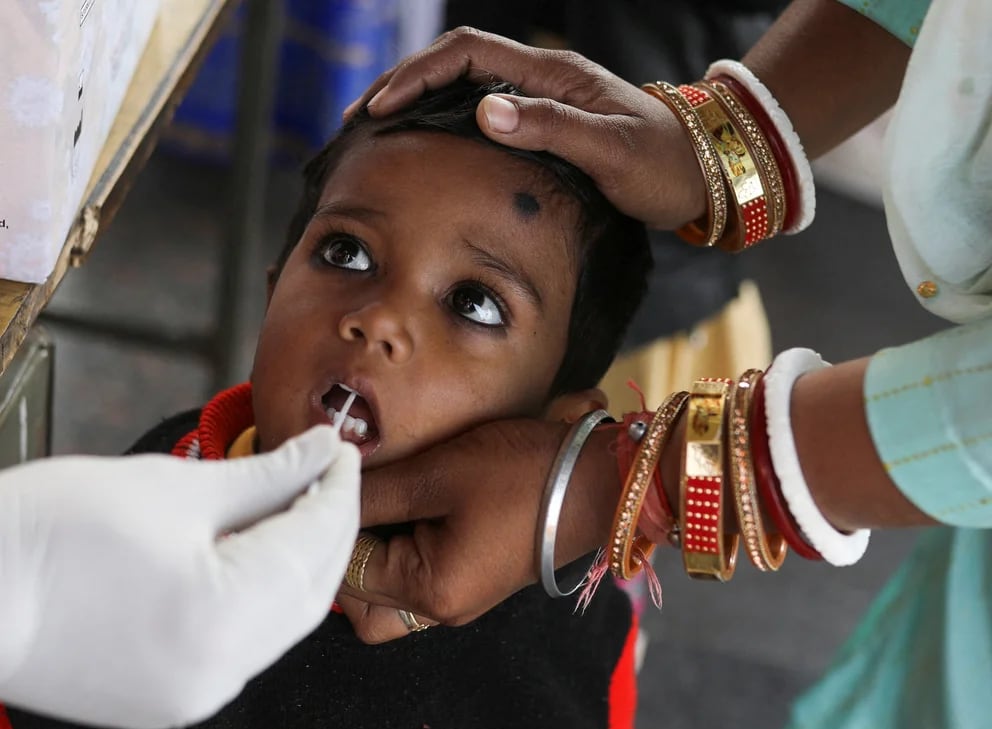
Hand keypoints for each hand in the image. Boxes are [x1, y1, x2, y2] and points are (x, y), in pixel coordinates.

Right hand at [0, 426, 359, 728]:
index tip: (341, 452)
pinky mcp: (171, 700)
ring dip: (299, 562)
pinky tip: (258, 552)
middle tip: (328, 472)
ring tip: (295, 504)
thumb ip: (267, 476)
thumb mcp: (178, 488)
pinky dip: (263, 596)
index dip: (337, 489)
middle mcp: (218, 672)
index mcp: (223, 615)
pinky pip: (246, 644)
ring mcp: (194, 695)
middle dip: (327, 526)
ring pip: (284, 620)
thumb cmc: (51, 531)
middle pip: (311, 587)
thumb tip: (321, 452)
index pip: (315, 541)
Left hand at [341, 419, 618, 642]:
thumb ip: (376, 490)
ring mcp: (463, 596)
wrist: (598, 479)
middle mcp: (444, 607)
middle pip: (365, 606)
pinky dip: (404, 549)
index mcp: (432, 591)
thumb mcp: (439, 473)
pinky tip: (407, 507)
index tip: (331, 482)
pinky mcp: (476, 577)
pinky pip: (421, 577)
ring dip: (377, 554)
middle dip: (349, 556)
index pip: (349, 573)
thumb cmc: (522, 474)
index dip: (334, 527)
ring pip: (391, 596)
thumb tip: (328, 486)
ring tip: (379, 502)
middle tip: (352, 502)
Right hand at [345, 27, 705, 229]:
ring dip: (420, 102)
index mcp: (554, 75)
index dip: (419, 73)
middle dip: (404, 84)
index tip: (382, 106)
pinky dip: (446, 122)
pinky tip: (429, 146)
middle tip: (361, 119)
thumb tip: (483, 112)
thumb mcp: (610, 151)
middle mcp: (543, 80)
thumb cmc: (664, 164)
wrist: (704, 172)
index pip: (469, 52)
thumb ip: (551, 128)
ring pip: (466, 87)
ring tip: (379, 130)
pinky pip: (483, 113)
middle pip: (457, 63)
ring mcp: (544, 102)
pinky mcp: (547, 127)